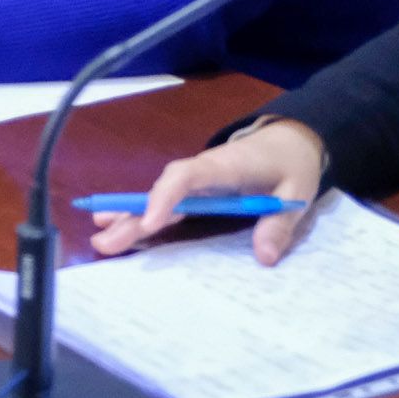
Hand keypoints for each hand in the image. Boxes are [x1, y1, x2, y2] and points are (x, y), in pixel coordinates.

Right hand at [88, 118, 327, 265]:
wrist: (290, 140)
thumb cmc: (292, 163)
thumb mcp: (296, 191)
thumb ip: (280, 222)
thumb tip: (264, 257)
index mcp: (225, 166)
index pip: (187, 176)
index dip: (165, 197)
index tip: (151, 223)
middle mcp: (202, 172)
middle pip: (162, 192)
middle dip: (133, 215)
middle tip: (104, 240)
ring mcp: (197, 182)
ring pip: (159, 198)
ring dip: (131, 217)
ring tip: (101, 238)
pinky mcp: (198, 191)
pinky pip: (168, 204)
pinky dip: (145, 217)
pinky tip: (121, 230)